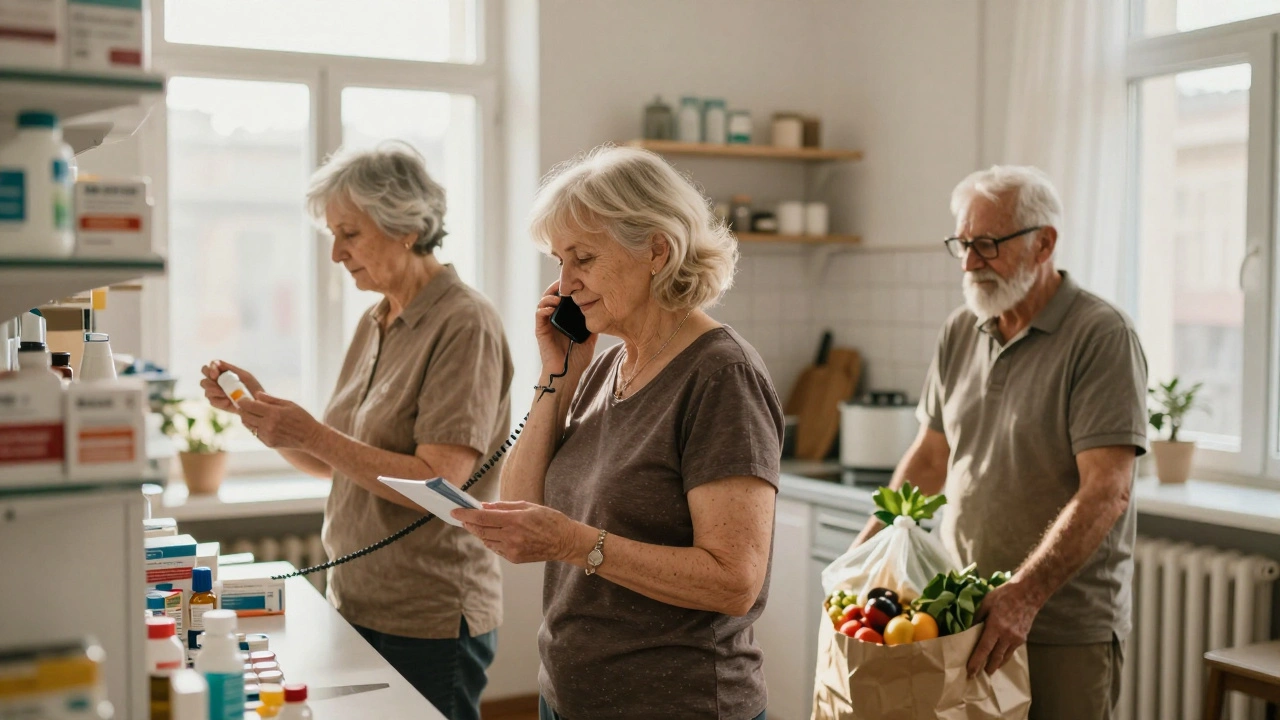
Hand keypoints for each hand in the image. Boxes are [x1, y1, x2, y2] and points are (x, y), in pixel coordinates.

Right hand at [199, 360, 265, 414]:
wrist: (257, 403)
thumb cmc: (252, 387)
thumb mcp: (244, 375)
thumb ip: (230, 369)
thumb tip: (217, 364)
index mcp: (222, 372)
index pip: (210, 366)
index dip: (210, 369)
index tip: (216, 375)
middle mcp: (216, 381)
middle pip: (204, 379)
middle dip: (209, 382)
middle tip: (220, 387)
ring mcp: (215, 393)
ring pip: (206, 390)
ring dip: (215, 392)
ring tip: (227, 395)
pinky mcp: (217, 403)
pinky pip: (212, 401)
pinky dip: (220, 401)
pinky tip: (228, 401)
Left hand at [236, 392, 323, 450]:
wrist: (310, 437)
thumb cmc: (302, 418)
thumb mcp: (289, 404)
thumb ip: (271, 399)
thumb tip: (256, 395)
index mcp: (274, 412)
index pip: (249, 405)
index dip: (243, 401)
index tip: (243, 398)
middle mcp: (268, 425)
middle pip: (245, 416)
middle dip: (242, 409)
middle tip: (244, 405)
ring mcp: (267, 435)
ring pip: (248, 425)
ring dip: (247, 419)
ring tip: (252, 414)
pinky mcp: (268, 443)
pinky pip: (255, 433)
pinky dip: (255, 427)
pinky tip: (261, 423)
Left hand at [454, 500, 591, 564]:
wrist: (565, 542)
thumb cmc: (549, 520)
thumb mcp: (528, 506)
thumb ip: (504, 506)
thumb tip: (484, 506)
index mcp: (515, 520)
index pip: (483, 517)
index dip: (466, 514)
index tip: (455, 511)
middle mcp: (511, 536)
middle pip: (481, 530)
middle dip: (469, 523)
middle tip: (461, 517)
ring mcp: (512, 549)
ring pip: (486, 540)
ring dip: (478, 532)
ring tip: (473, 524)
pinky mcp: (514, 558)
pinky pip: (495, 548)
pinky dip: (489, 540)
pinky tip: (490, 534)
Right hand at [534, 281, 597, 378]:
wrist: (567, 374)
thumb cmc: (577, 357)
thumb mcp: (590, 337)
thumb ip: (594, 323)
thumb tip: (604, 310)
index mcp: (565, 318)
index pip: (564, 297)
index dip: (568, 288)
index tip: (577, 281)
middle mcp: (554, 318)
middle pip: (552, 295)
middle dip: (558, 286)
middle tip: (565, 282)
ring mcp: (546, 323)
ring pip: (544, 302)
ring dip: (550, 295)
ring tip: (559, 296)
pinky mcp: (540, 330)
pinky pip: (539, 314)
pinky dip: (544, 308)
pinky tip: (552, 307)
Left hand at [966, 578, 1042, 676]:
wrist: (1028, 593)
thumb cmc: (1004, 595)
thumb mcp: (986, 603)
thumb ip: (977, 618)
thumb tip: (969, 630)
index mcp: (995, 626)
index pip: (984, 649)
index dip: (976, 662)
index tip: (970, 672)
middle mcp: (1007, 635)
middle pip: (995, 658)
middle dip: (986, 668)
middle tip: (976, 675)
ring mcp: (1016, 638)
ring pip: (1004, 657)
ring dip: (996, 665)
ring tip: (987, 670)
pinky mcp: (1023, 639)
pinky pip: (1011, 652)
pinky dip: (1004, 657)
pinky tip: (999, 658)